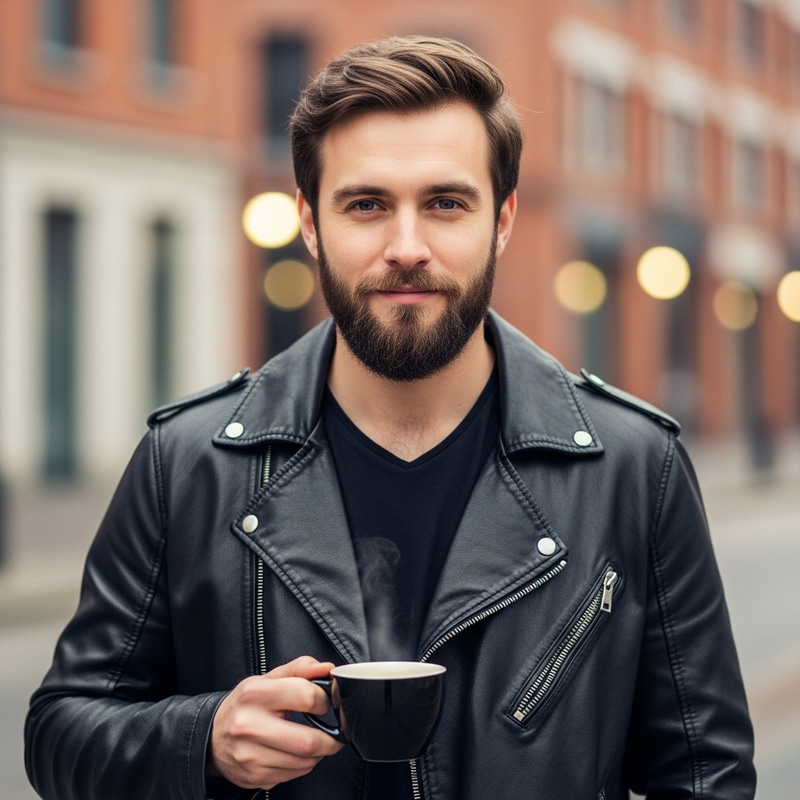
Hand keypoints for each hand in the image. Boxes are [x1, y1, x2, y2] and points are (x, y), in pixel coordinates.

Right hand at [208, 656, 343, 789]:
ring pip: (304, 762)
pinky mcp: (254, 777)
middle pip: (308, 741)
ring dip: (318, 754)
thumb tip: (327, 669)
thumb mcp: (268, 679)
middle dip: (330, 739)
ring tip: (313, 741)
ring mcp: (250, 756)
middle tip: (333, 733)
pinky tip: (296, 753)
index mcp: (255, 694)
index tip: (324, 702)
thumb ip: (300, 669)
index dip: (324, 700)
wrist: (213, 736)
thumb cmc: (245, 704)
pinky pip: (294, 774)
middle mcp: (249, 726)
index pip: (307, 697)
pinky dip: (304, 765)